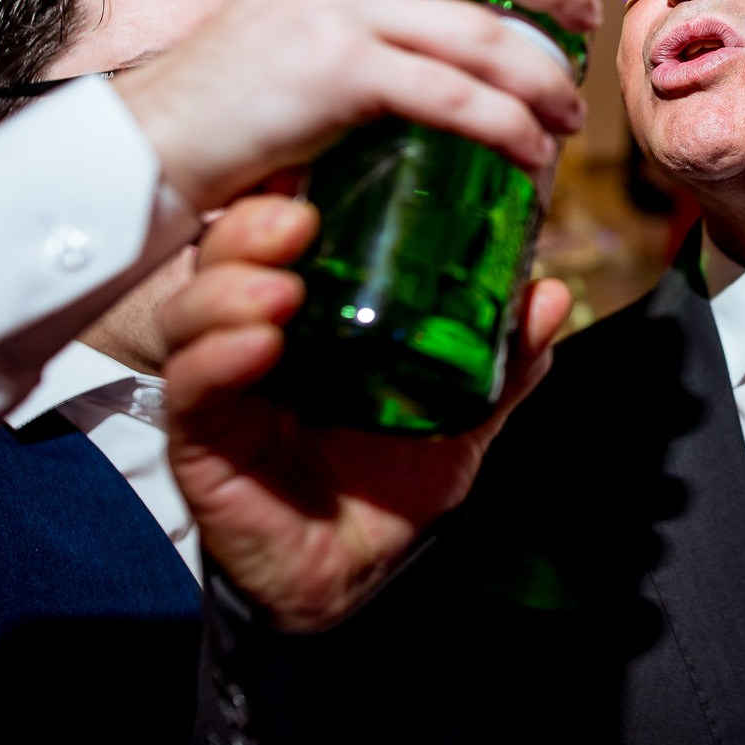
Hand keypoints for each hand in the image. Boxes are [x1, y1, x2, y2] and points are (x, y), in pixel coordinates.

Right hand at [116, 0, 602, 211]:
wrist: (167, 133)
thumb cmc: (243, 83)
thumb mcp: (305, 1)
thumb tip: (460, 7)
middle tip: (586, 31)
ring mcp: (345, 10)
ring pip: (485, 37)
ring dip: (544, 81)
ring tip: (567, 115)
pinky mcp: (344, 73)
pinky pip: (458, 99)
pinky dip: (509, 129)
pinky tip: (530, 153)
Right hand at [160, 194, 569, 629]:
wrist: (356, 577)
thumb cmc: (391, 484)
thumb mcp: (461, 412)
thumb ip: (504, 360)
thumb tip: (550, 297)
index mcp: (312, 314)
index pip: (283, 234)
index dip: (293, 193)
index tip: (325, 167)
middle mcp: (256, 334)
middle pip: (227, 256)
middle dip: (253, 227)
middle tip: (298, 217)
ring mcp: (224, 382)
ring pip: (196, 310)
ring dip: (231, 286)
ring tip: (279, 289)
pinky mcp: (202, 437)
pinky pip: (194, 387)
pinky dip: (219, 357)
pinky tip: (258, 346)